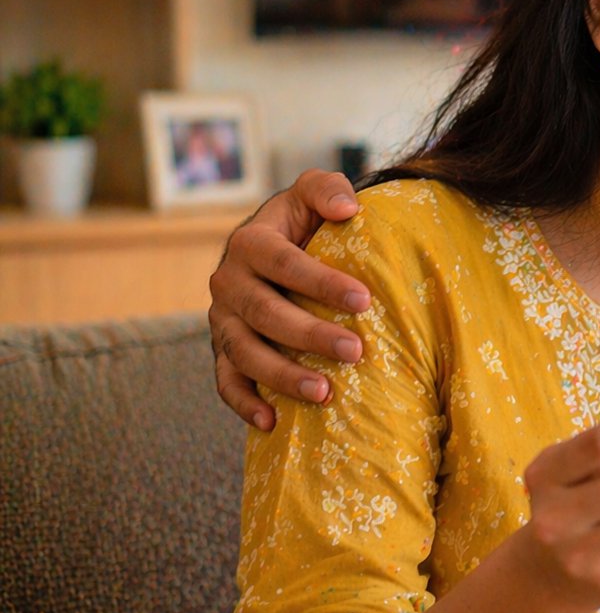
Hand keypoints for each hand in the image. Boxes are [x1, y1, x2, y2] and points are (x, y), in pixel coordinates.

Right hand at [209, 169, 368, 429]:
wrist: (272, 248)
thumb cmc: (304, 222)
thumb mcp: (311, 194)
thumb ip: (326, 189)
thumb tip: (348, 208)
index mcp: (250, 243)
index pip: (283, 263)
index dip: (321, 282)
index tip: (364, 300)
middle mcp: (228, 282)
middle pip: (264, 313)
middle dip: (309, 334)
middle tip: (355, 351)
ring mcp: (222, 320)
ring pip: (243, 352)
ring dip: (281, 375)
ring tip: (325, 392)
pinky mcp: (222, 349)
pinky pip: (226, 381)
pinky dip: (244, 403)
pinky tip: (272, 423)